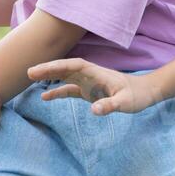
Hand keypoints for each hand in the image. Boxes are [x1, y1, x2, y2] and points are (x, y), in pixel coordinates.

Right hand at [26, 59, 159, 115]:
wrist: (145, 93)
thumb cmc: (137, 96)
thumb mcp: (126, 102)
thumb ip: (110, 105)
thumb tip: (94, 110)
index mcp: (97, 73)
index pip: (73, 66)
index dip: (57, 66)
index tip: (41, 70)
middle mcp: (90, 75)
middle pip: (66, 68)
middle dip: (48, 69)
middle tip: (29, 72)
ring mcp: (89, 82)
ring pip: (65, 76)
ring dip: (50, 77)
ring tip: (31, 78)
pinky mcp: (89, 91)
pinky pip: (70, 89)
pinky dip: (58, 92)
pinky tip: (45, 97)